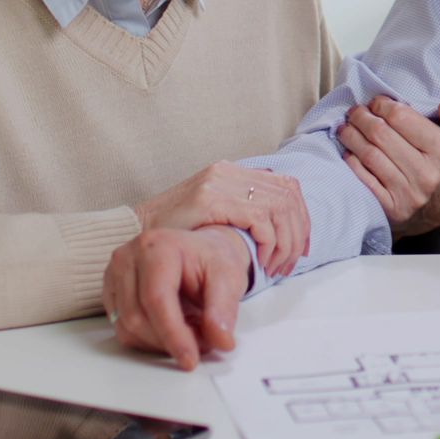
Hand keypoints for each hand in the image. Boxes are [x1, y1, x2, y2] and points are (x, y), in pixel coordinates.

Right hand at [102, 226, 250, 370]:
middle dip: (169, 340)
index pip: (156, 298)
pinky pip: (122, 329)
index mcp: (158, 247)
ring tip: (190, 330)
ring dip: (160, 342)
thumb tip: (221, 341)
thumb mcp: (228, 277)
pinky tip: (170, 328)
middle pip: (137, 316)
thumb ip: (224, 309)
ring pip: (127, 328)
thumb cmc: (210, 260)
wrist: (198, 251)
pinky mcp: (111, 292)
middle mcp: (128, 257)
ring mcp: (114, 274)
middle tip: (201, 343)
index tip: (190, 359)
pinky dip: (148, 339)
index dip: (172, 334)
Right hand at [131, 161, 306, 278]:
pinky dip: (269, 241)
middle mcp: (230, 171)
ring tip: (275, 267)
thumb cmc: (177, 230)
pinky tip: (261, 261)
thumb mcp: (216, 215)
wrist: (137, 228)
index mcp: (234, 172)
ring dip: (285, 242)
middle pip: (289, 195)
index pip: (287, 186)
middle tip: (288, 264)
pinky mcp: (212, 198)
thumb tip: (280, 228)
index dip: (302, 218)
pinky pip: (260, 217)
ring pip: (280, 207)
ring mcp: (221, 182)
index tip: (300, 249)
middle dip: (297, 233)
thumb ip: (243, 213)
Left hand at [337, 97, 439, 237]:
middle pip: (380, 134)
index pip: (402, 117)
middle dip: (362, 117)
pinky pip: (363, 178)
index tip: (377, 102)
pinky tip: (349, 150)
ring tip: (347, 126)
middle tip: (356, 111)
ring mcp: (408, 195)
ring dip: (351, 136)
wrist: (436, 210)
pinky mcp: (391, 209)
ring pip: (369, 154)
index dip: (383, 105)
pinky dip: (351, 161)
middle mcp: (427, 175)